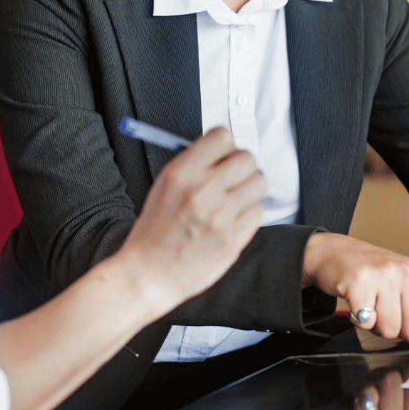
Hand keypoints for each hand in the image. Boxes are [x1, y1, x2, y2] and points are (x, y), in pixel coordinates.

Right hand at [119, 127, 264, 310]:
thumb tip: (223, 149)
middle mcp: (203, 190)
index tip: (224, 155)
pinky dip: (248, 214)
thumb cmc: (156, 229)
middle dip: (242, 166)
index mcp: (182, 173)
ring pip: (259, 183)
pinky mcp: (233, 239)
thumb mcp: (164, 184)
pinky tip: (231, 221)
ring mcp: (220, 216)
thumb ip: (194, 163)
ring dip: (249, 189)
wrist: (150, 272)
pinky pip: (258, 212)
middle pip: (247, 158)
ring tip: (233, 201)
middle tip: (233, 178)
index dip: (226, 145)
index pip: (222, 137)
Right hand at [302, 233, 408, 355]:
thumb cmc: (375, 270)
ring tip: (371, 303)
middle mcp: (408, 274)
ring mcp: (384, 277)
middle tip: (385, 307)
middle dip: (399, 328)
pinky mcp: (359, 282)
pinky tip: (356, 301)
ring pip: (391, 331)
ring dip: (378, 325)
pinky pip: (367, 322)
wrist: (334, 252)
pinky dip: (360, 318)